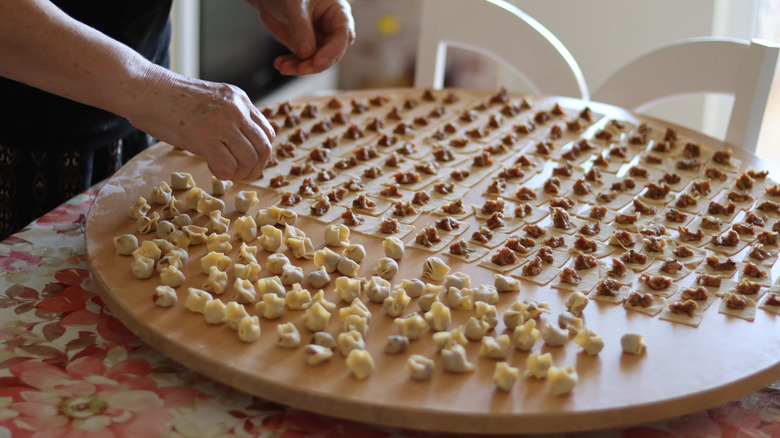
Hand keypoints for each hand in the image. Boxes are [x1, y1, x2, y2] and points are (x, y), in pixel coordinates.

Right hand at [127, 67, 274, 181]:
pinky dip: (224, 175)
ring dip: (240, 174)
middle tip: (241, 175)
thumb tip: (241, 142)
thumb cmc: (170, 97)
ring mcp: (220, 122)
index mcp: (239, 99)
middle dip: (256, 168)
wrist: (143, 88)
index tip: (248, 161)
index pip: (268, 132)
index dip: (262, 153)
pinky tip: (212, 168)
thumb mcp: (212, 99)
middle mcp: (235, 109)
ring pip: (249, 159)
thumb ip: (229, 115)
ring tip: (226, 173)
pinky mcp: (203, 137)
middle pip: (264, 148)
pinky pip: (228, 166)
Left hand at [247, 0, 355, 75]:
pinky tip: (280, 65)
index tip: (316, 61)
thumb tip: (306, 54)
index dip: (332, 51)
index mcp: (337, 13)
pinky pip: (303, 61)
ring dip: (300, 67)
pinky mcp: (306, 48)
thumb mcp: (294, 7)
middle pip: (332, 54)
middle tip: (299, 69)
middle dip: (315, 64)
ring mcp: (319, 40)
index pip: (343, 35)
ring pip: (317, 62)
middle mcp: (331, 29)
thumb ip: (301, 30)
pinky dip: (292, 65)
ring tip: (283, 67)